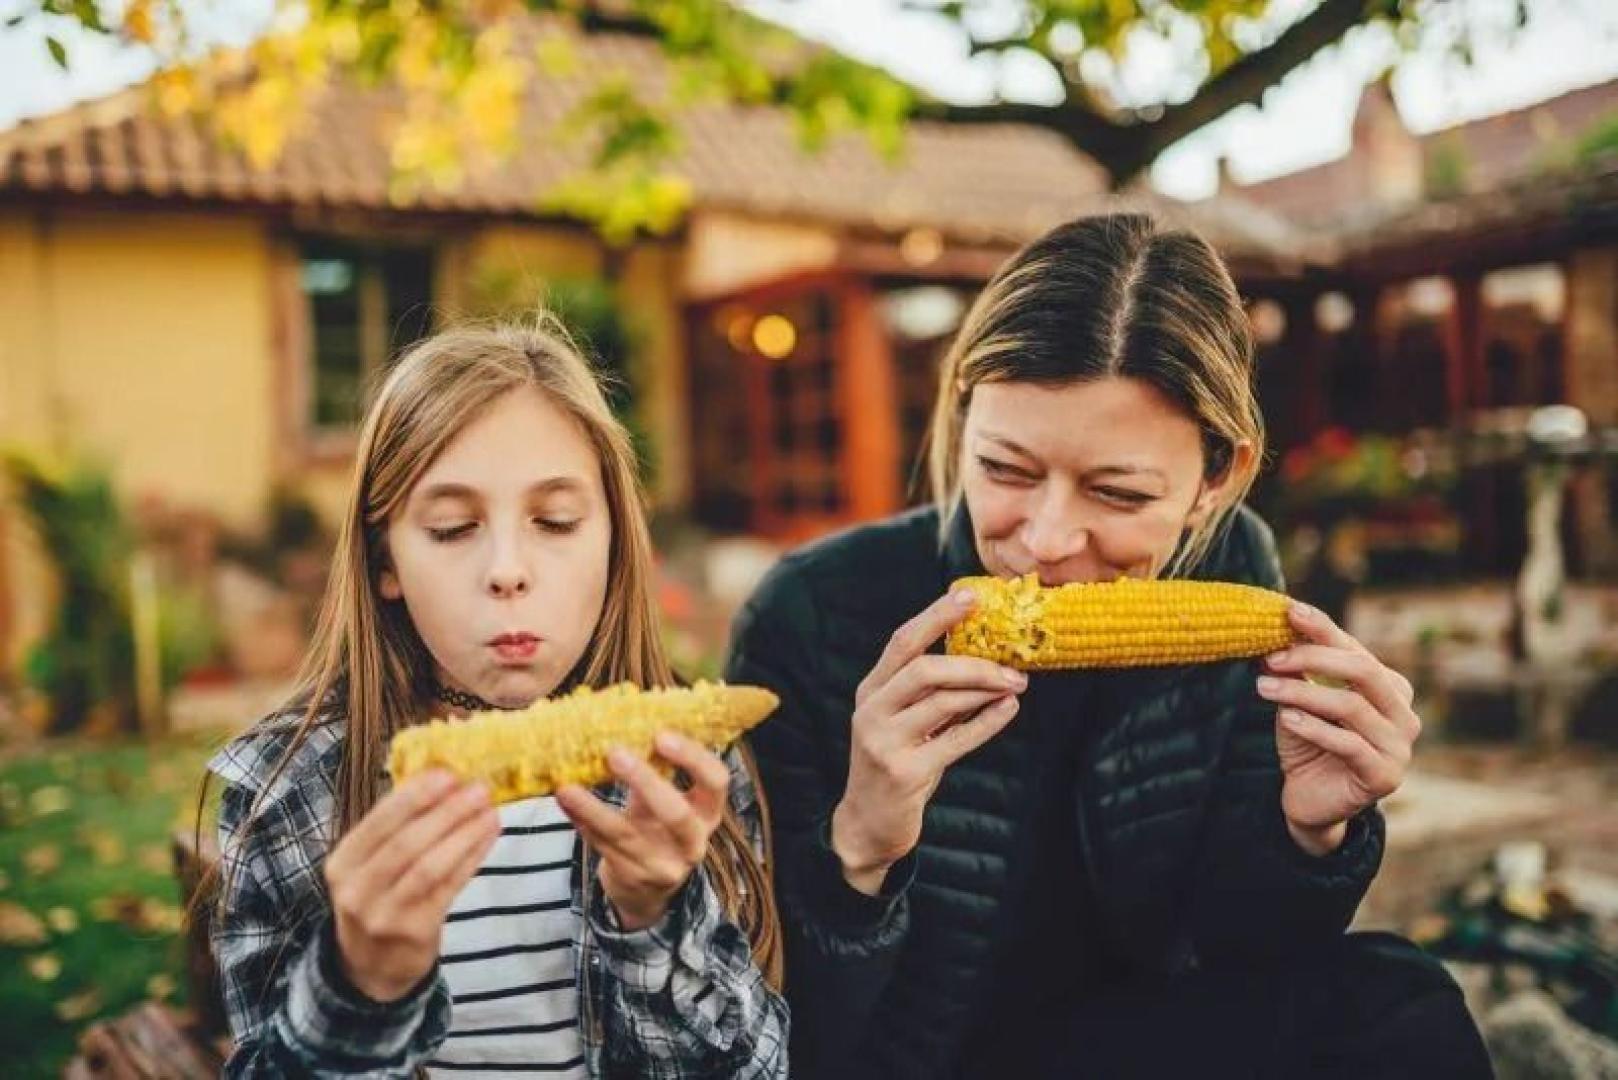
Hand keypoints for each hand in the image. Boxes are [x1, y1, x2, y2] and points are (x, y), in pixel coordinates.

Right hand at [324, 770, 501, 1001]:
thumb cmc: (378, 898)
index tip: (446, 773)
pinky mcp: (415, 931)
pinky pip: (449, 887)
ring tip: (490, 810)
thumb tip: (440, 776)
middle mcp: (357, 890)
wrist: (370, 967)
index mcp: (343, 863)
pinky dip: (471, 858)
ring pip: (430, 866)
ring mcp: (385, 914)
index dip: (414, 795)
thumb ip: (394, 827)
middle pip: (406, 843)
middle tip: (478, 788)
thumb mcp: (368, 865)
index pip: (378, 822)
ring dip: (464, 834)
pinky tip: (488, 836)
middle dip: (446, 812)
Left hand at [555, 732, 728, 930]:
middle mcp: (692, 842)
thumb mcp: (664, 799)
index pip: (716, 781)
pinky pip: (602, 847)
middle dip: (646, 781)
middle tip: (615, 751)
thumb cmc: (657, 827)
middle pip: (677, 814)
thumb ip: (655, 768)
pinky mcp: (632, 878)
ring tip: (566, 787)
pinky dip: (581, 822)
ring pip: (627, 835)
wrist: (647, 889)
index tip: (661, 734)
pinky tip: (565, 803)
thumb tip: (622, 717)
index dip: (693, 758)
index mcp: (707, 811)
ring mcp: (663, 865)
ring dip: (594, 809)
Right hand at [833, 587, 1025, 894]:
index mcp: (871, 690)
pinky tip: (1008, 709)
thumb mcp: (903, 720)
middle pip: (924, 670)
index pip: (902, 642)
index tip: (970, 595)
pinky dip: (986, 722)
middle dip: (973, 662)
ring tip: (1015, 685)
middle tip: (1013, 665)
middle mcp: (871, 711)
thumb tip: (985, 655)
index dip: (936, 616)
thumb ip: (930, 692)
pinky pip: (955, 741)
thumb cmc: (896, 761)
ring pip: (942, 703)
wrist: (869, 823)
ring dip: (985, 690)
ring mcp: (884, 743)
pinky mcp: (904, 773)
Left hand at [1258, 602, 1420, 855]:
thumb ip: (1297, 669)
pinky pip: (1349, 744)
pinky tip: (1286, 718)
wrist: (1310, 799)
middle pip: (1362, 671)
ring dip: (1302, 693)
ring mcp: (1400, 747)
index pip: (1356, 649)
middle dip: (1312, 659)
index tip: (1289, 612)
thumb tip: (1274, 627)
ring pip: (1351, 706)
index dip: (1323, 630)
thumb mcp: (1300, 700)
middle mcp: (1404, 714)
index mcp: (1390, 687)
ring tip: (1263, 688)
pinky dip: (1314, 728)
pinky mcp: (1385, 776)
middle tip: (1271, 657)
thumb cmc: (1308, 743)